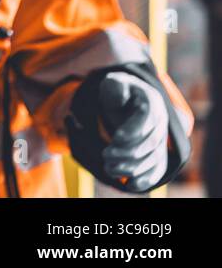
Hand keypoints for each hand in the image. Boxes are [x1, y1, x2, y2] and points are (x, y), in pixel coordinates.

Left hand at [95, 72, 169, 191]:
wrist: (127, 100)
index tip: (116, 138)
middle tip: (106, 155)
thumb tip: (120, 97)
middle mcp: (161, 123)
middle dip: (128, 152)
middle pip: (151, 143)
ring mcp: (161, 140)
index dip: (133, 130)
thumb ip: (115, 87)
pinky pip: (157, 169)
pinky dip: (146, 179)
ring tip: (109, 168)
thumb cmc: (118, 91)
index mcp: (152, 102)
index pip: (148, 118)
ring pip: (153, 158)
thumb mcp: (113, 83)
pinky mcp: (156, 153)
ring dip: (132, 166)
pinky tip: (131, 185)